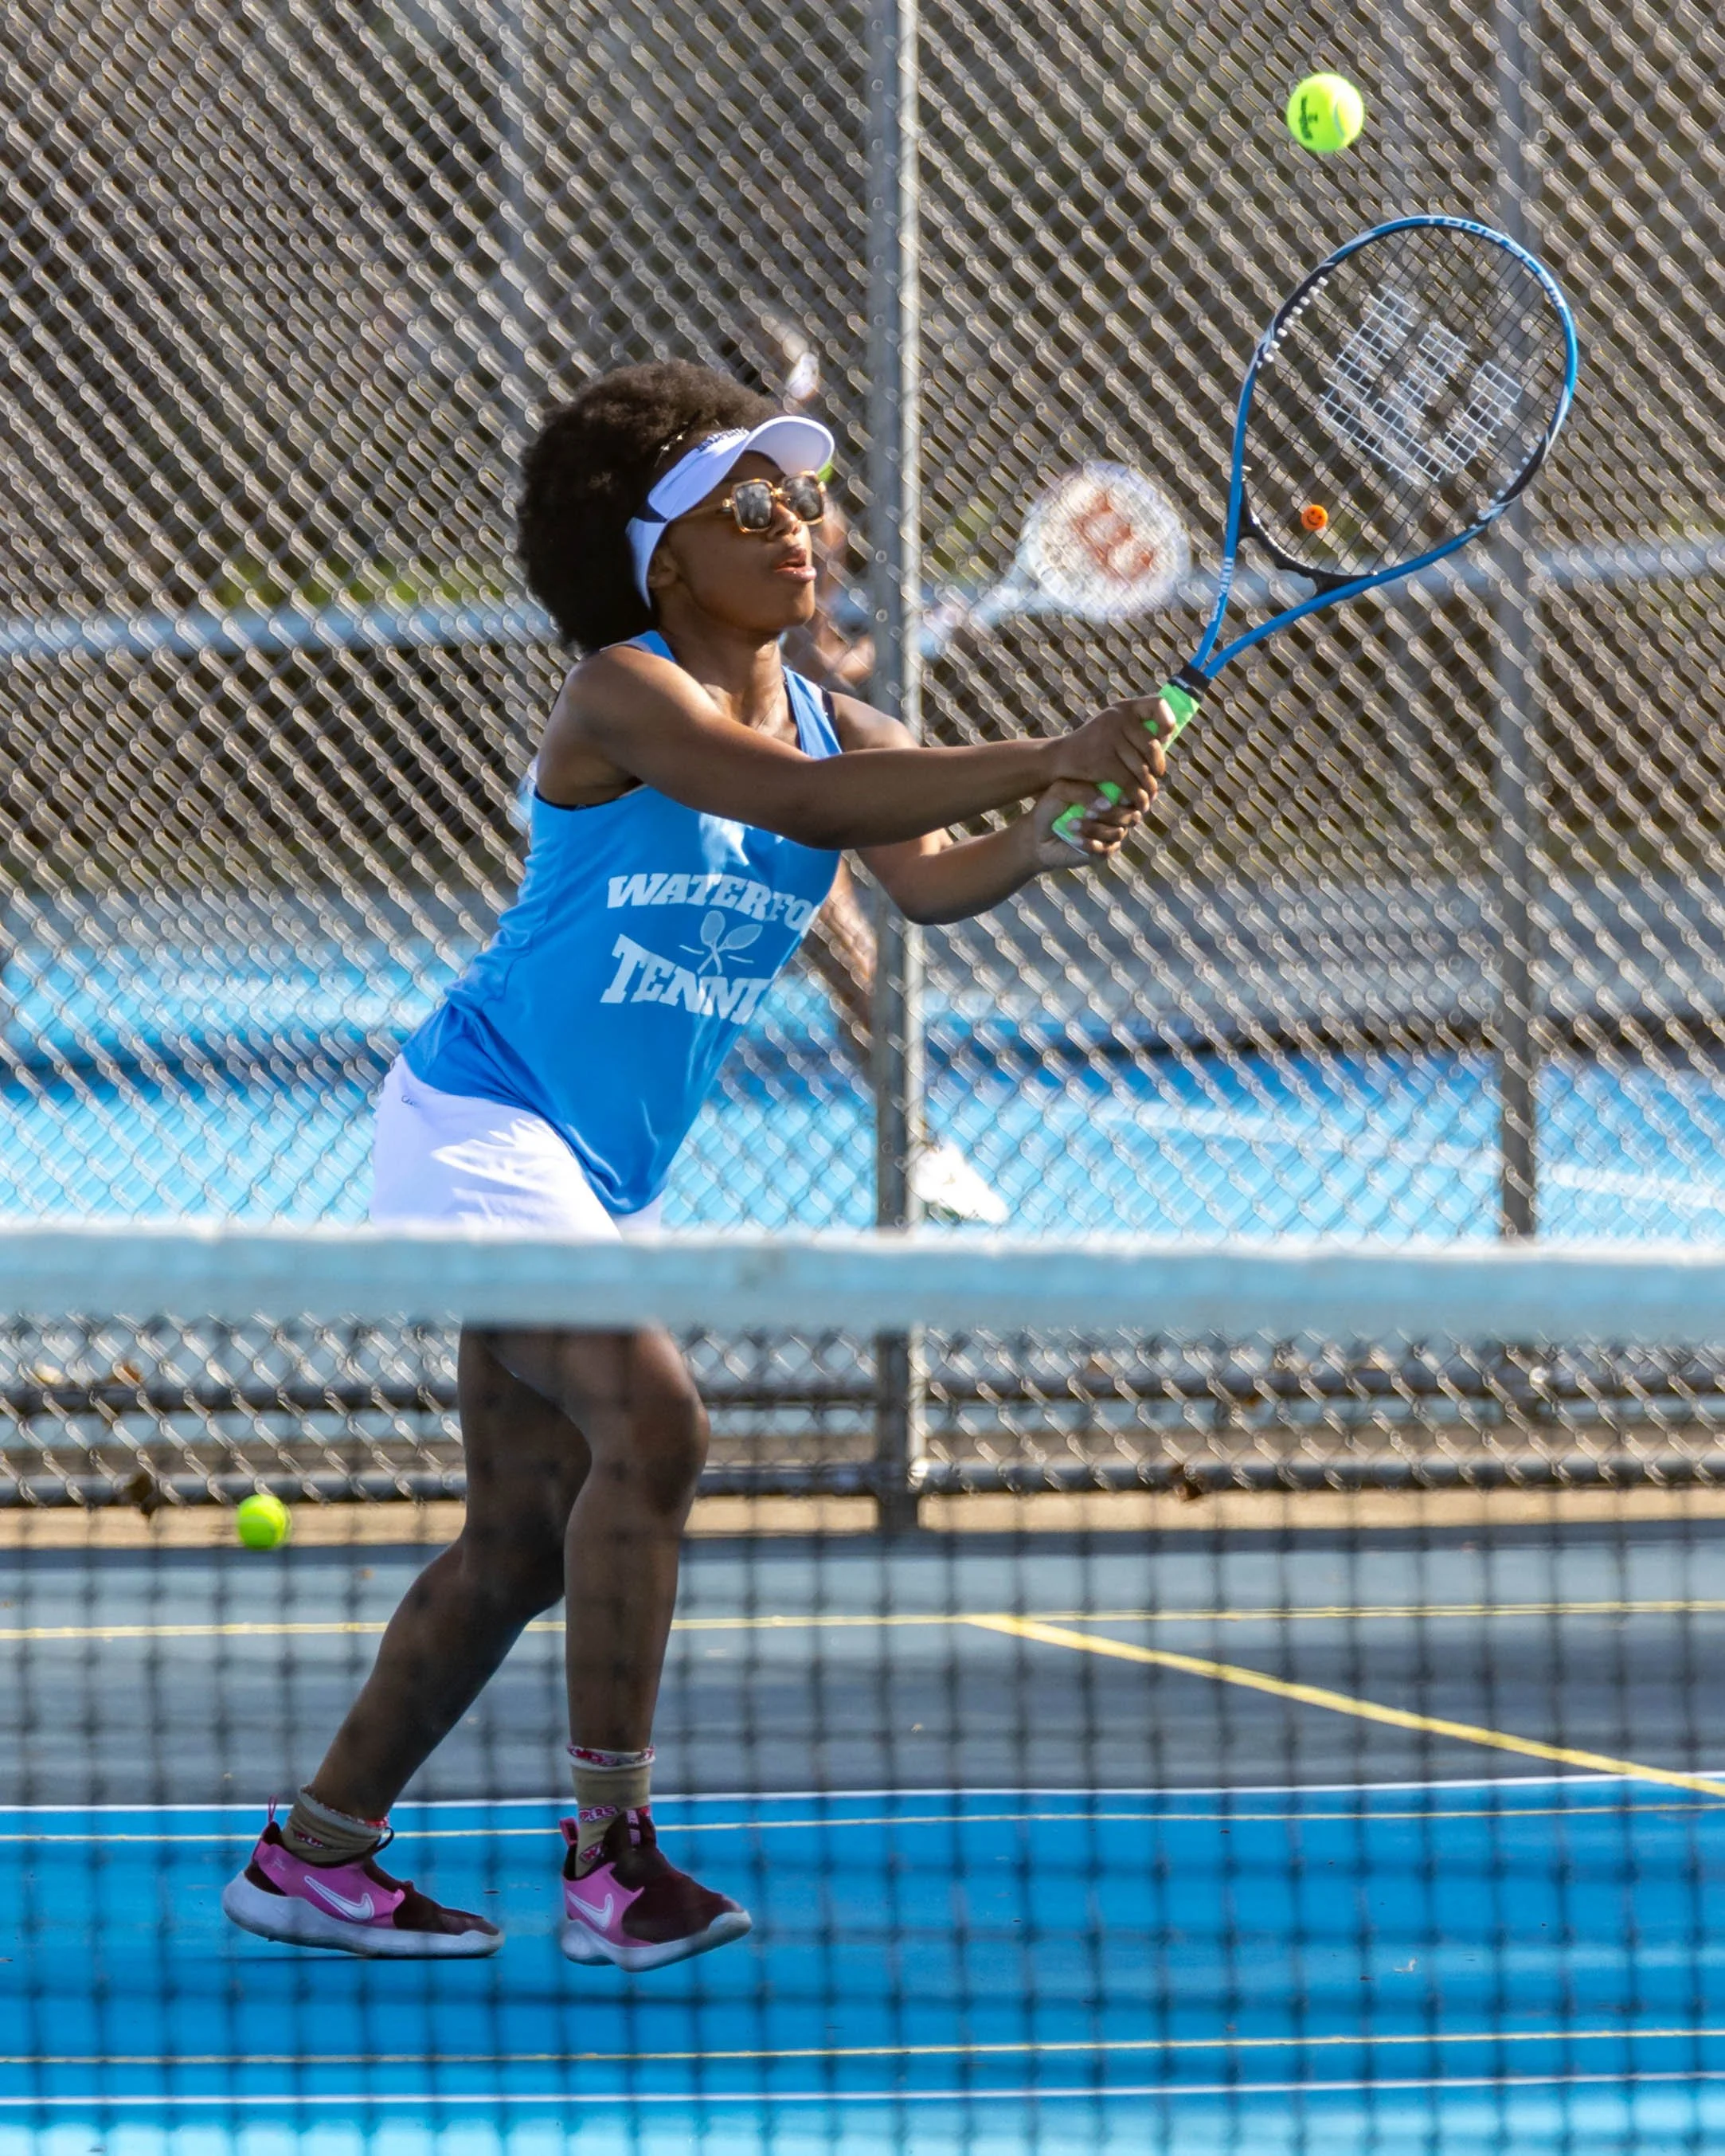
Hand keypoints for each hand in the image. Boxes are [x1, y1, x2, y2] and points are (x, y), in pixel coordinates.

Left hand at [1030, 780, 1144, 868]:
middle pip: (1131, 815)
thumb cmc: (1050, 808)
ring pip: (1118, 833)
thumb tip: (1107, 803)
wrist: (1037, 835)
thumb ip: (1083, 790)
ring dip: (1096, 828)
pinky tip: (1074, 839)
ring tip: (1071, 824)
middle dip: (1112, 814)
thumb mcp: (1061, 791)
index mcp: (1111, 795)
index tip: (1115, 796)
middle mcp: (1117, 815)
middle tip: (1088, 812)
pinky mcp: (1103, 853)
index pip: (1133, 794)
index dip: (1129, 795)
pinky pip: (1106, 850)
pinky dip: (1090, 844)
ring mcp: (1111, 835)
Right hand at [1045, 694, 1171, 806]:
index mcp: (1125, 708)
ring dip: (1148, 787)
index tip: (1163, 739)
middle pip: (1152, 747)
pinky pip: (1129, 782)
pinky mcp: (1104, 760)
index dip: (1167, 722)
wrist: (1060, 759)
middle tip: (1155, 779)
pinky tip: (1138, 803)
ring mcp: (1110, 738)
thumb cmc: (1094, 747)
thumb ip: (1136, 730)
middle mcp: (1118, 717)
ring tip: (1148, 796)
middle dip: (1157, 767)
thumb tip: (1167, 738)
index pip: (1158, 705)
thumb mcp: (1113, 729)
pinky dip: (1136, 796)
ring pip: (1142, 768)